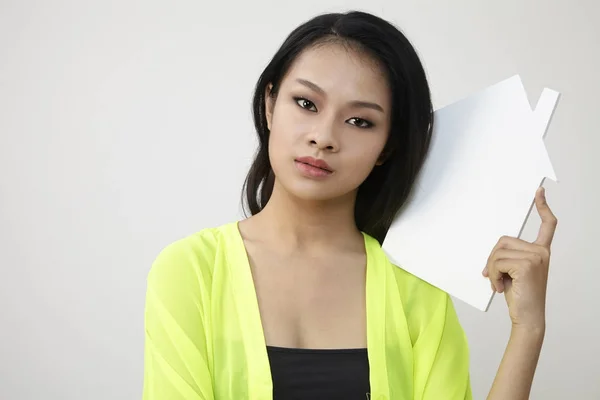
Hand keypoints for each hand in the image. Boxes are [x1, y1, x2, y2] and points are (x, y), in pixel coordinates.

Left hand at [483, 187, 556, 329]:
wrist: (527, 317)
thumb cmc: (520, 296)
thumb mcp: (513, 272)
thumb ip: (508, 257)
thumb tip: (493, 253)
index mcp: (540, 251)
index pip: (547, 225)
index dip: (543, 207)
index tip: (539, 192)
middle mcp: (541, 252)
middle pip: (504, 241)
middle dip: (492, 258)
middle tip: (493, 276)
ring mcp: (536, 257)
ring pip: (498, 252)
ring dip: (491, 269)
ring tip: (499, 284)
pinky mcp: (527, 264)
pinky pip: (497, 262)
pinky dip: (493, 275)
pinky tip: (500, 287)